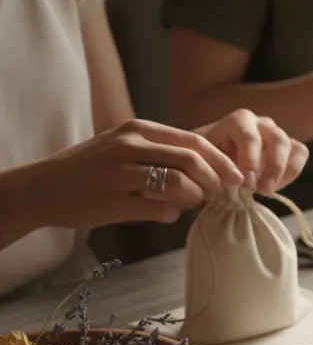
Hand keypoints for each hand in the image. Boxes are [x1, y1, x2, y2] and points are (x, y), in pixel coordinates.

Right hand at [24, 119, 242, 227]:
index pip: (194, 141)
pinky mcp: (114, 201)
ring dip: (193, 199)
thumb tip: (207, 172)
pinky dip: (170, 215)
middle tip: (217, 195)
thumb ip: (162, 153)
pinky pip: (160, 210)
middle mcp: (131, 146)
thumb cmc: (92, 169)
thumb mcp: (125, 147)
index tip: (236, 177)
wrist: (43, 188)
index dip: (222, 161)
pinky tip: (164, 214)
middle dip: (214, 182)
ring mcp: (121, 173)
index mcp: (138, 130)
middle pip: (193, 161)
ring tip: (187, 204)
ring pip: (179, 185)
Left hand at [193, 109, 308, 194]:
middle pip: (278, 139)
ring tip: (267, 191)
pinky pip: (300, 152)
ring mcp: (276, 132)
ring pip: (291, 145)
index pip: (250, 137)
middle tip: (260, 190)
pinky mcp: (287, 145)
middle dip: (272, 168)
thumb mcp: (203, 160)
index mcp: (238, 121)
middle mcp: (261, 123)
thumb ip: (215, 166)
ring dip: (282, 172)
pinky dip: (292, 171)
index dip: (250, 161)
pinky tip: (275, 186)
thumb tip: (231, 179)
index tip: (245, 184)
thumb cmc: (206, 159)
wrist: (211, 158)